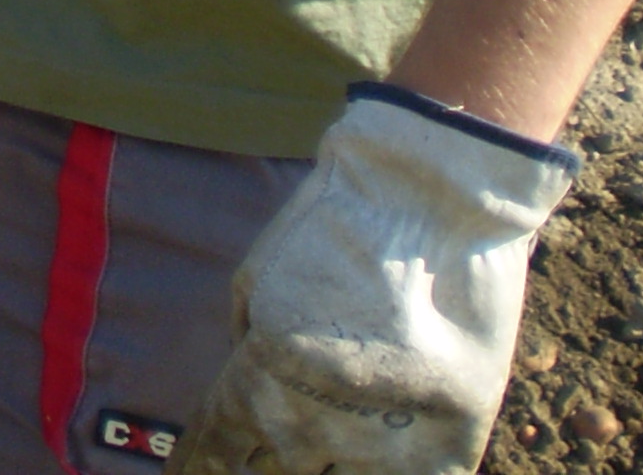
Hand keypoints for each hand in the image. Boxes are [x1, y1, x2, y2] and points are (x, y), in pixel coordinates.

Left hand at [176, 86, 576, 474]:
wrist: (433, 194)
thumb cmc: (337, 219)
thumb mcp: (259, 271)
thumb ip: (244, 337)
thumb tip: (241, 385)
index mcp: (263, 371)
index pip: (220, 442)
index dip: (201, 463)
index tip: (188, 472)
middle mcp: (319, 415)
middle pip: (279, 464)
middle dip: (266, 457)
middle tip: (270, 443)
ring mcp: (389, 432)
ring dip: (322, 461)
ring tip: (323, 440)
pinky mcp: (454, 435)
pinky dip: (391, 472)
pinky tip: (375, 457)